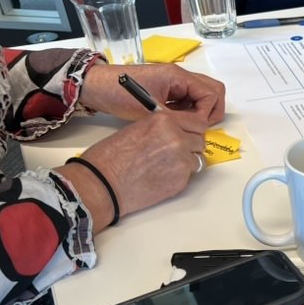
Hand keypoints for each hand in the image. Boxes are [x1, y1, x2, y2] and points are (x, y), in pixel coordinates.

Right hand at [56, 110, 208, 230]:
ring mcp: (182, 160)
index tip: (188, 134)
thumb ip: (161, 129)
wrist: (103, 183)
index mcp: (164, 121)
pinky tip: (162, 176)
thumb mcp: (138, 129)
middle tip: (176, 152)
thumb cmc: (111, 157)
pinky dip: (180, 175)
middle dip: (191, 145)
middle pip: (200, 140)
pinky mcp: (181, 180)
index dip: (192, 129)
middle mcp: (177, 138)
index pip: (197, 122)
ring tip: (165, 166)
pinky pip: (189, 175)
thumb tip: (177, 132)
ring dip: (187, 161)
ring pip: (197, 158)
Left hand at [78, 63, 225, 124]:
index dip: (207, 113)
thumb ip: (179, 120)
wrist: (96, 86)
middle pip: (213, 89)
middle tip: (200, 126)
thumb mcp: (151, 112)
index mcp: (178, 76)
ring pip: (203, 93)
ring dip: (201, 109)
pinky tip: (178, 119)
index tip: (194, 127)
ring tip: (188, 124)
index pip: (210, 93)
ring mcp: (175, 80)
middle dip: (212, 110)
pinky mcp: (168, 86)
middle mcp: (180, 75)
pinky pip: (190, 97)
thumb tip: (198, 130)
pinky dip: (190, 109)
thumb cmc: (120, 95)